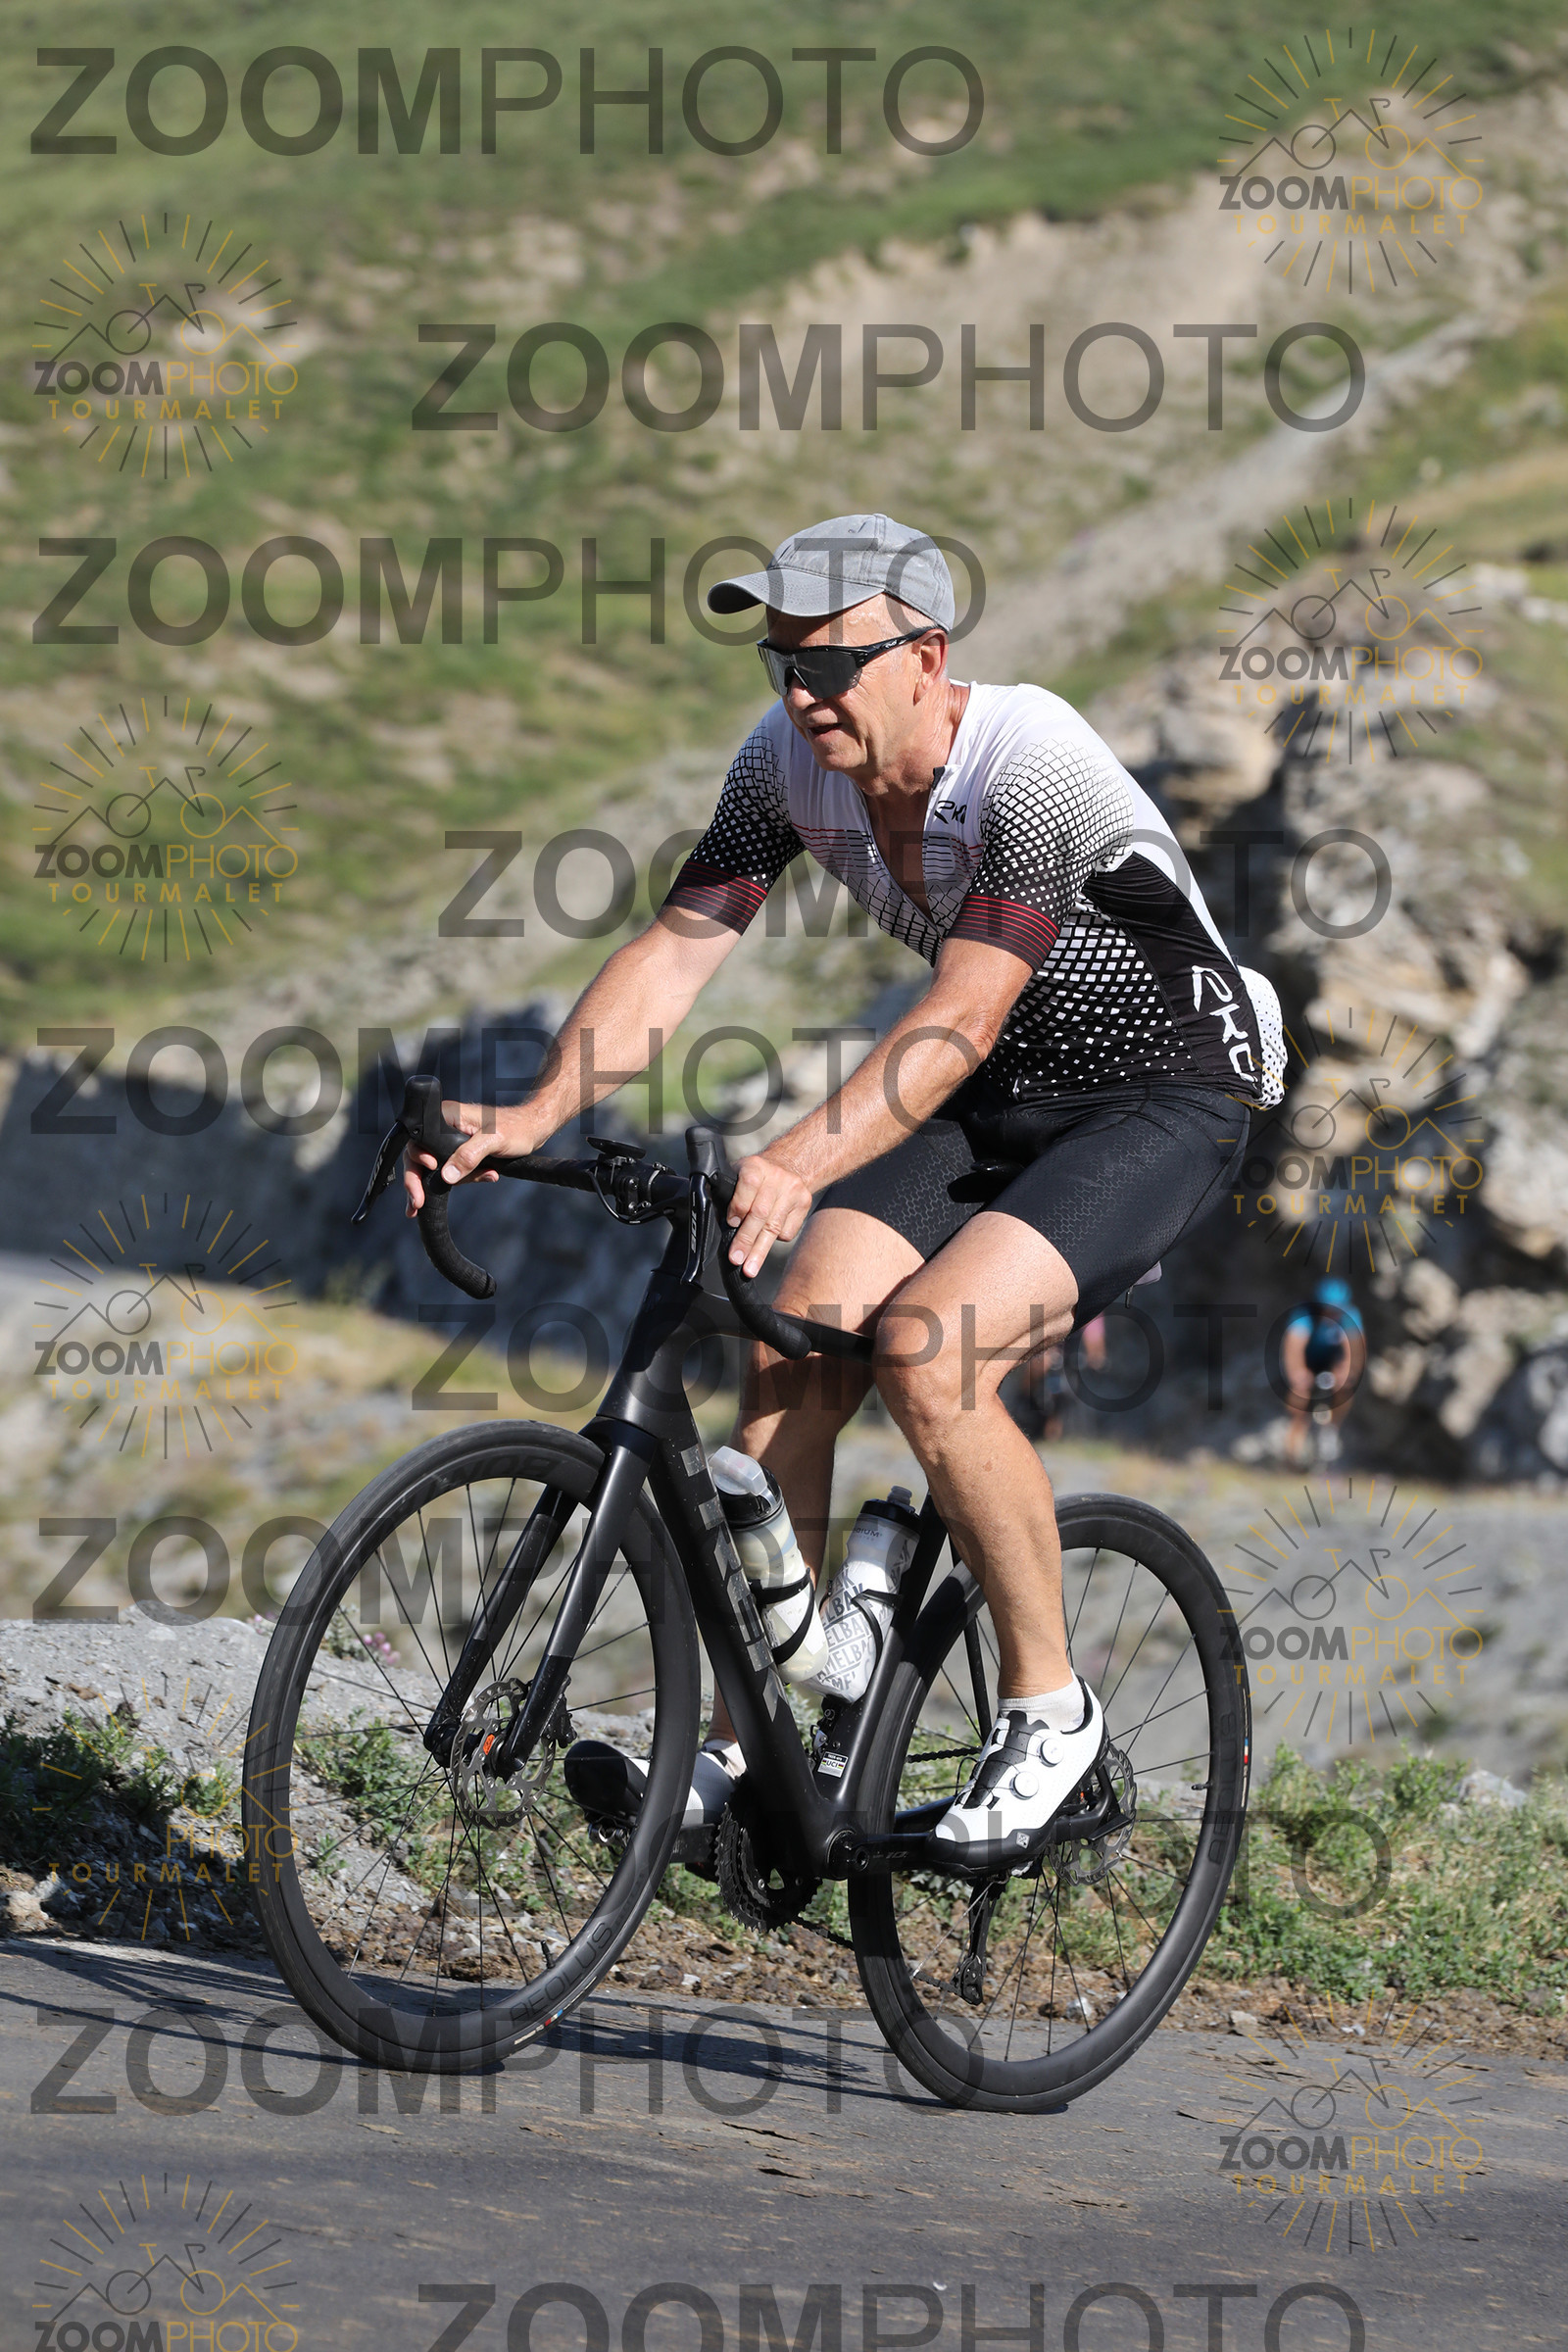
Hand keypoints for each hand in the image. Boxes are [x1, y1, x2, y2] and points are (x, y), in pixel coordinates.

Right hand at [402, 1101, 542, 1215]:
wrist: (534, 1128)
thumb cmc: (517, 1127)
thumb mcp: (493, 1141)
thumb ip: (469, 1156)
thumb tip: (446, 1175)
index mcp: (446, 1117)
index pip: (417, 1141)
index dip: (416, 1161)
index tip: (428, 1173)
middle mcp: (444, 1126)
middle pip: (419, 1157)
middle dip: (419, 1182)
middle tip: (417, 1205)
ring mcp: (451, 1140)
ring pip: (436, 1167)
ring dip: (455, 1180)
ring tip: (487, 1176)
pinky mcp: (461, 1150)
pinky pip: (453, 1168)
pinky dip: (465, 1178)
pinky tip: (488, 1176)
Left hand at [725, 1153, 811, 1278]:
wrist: (788, 1165)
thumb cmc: (756, 1176)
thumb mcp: (738, 1175)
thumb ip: (728, 1195)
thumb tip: (720, 1226)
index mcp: (755, 1166)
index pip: (748, 1186)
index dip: (738, 1207)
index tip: (731, 1224)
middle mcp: (777, 1176)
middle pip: (761, 1213)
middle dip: (747, 1240)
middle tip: (737, 1259)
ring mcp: (793, 1190)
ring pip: (774, 1227)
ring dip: (759, 1251)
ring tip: (750, 1267)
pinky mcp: (804, 1203)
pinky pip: (787, 1231)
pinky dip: (775, 1239)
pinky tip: (766, 1238)